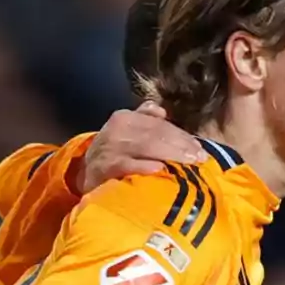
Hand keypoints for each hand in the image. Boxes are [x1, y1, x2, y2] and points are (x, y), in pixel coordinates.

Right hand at [80, 102, 206, 193]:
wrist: (84, 173)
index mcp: (126, 117)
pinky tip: (160, 170)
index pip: (160, 125)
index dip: (182, 136)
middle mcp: (118, 128)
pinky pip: (128, 164)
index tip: (200, 149)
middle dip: (181, 146)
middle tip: (201, 158)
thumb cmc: (113, 153)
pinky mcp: (105, 166)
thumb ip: (145, 119)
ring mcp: (111, 147)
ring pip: (146, 147)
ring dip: (170, 155)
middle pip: (156, 134)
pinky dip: (144, 166)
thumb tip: (162, 111)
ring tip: (189, 164)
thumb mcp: (127, 131)